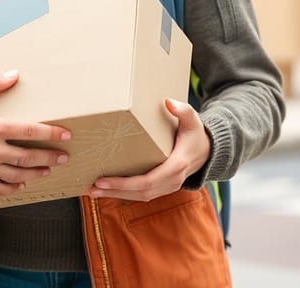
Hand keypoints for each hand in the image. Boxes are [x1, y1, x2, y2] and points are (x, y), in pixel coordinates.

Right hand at [0, 70, 70, 195]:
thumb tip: (13, 74)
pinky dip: (13, 187)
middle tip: (63, 157)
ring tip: (47, 170)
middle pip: (30, 156)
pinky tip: (19, 183)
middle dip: (50, 157)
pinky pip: (0, 188)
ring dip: (36, 173)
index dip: (51, 133)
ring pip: (19, 174)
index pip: (30, 130)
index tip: (66, 135)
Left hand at [88, 98, 209, 201]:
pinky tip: (107, 190)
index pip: (147, 181)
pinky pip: (143, 195)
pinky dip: (124, 194)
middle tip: (92, 187)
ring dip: (116, 195)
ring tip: (93, 191)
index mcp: (176, 165)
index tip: (103, 180)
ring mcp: (168, 187)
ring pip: (140, 197)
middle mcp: (172, 180)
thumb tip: (168, 102)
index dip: (124, 183)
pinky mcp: (163, 187)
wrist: (207, 151)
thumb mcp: (193, 120)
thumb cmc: (195, 134)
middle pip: (140, 193)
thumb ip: (183, 111)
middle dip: (115, 191)